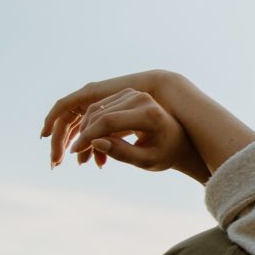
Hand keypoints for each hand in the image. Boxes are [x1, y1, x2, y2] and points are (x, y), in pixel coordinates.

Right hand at [67, 88, 209, 181]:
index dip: (89, 136)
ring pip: (98, 109)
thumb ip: (122, 153)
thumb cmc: (165, 153)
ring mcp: (133, 94)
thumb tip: (95, 142)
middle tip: (77, 155)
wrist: (179, 139)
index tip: (76, 151)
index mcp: (149, 114)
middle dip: (85, 134)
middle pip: (100, 113)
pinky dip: (94, 124)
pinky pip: (103, 107)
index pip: (109, 121)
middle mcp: (141, 98)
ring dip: (88, 130)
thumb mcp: (146, 161)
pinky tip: (95, 142)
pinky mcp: (127, 95)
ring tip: (87, 153)